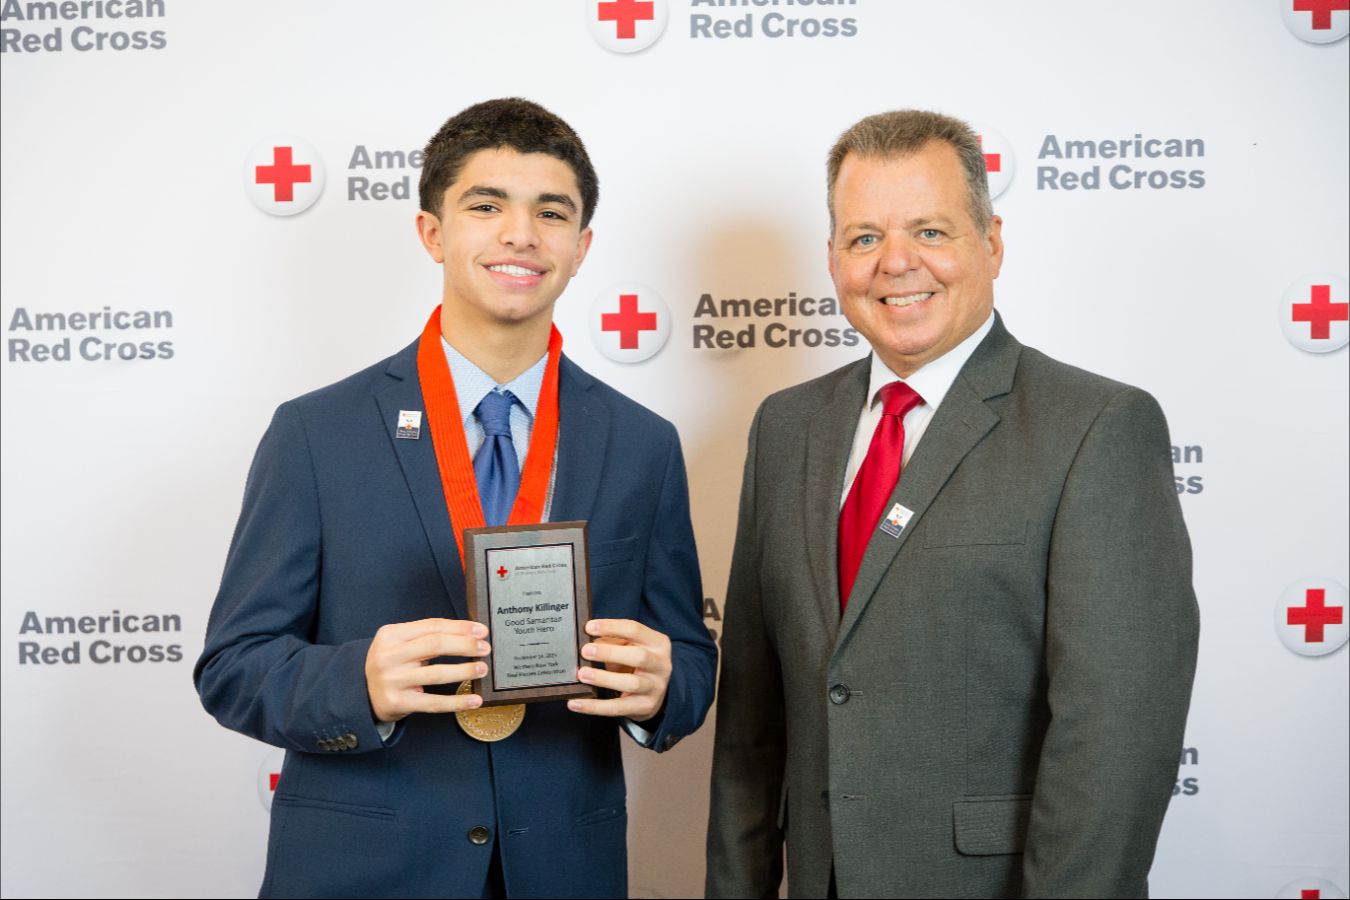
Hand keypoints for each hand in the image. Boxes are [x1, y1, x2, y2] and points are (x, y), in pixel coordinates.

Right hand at [365, 618, 490, 721]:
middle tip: (485, 649)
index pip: (432, 626)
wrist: (362, 693)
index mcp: (391, 635)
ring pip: (436, 674)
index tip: (481, 631)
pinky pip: (433, 703)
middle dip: (465, 645)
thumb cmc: (392, 664)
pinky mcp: (397, 702)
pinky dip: (456, 702)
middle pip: (434, 645)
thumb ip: (426, 637)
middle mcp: (389, 656)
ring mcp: (392, 680)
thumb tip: (470, 634)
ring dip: (464, 671)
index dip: (460, 627)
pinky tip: (474, 700)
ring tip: (482, 669)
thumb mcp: (399, 644)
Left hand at [568, 619, 671, 722]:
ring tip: (582, 674)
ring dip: (604, 678)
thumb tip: (589, 642)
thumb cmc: (637, 663)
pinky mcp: (645, 707)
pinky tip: (576, 703)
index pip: (635, 630)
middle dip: (610, 653)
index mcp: (658, 643)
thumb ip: (612, 641)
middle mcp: (661, 664)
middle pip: (638, 657)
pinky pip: (617, 708)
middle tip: (586, 651)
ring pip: (631, 683)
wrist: (655, 691)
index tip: (589, 627)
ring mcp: (655, 687)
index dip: (611, 627)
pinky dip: (594, 706)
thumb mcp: (630, 646)